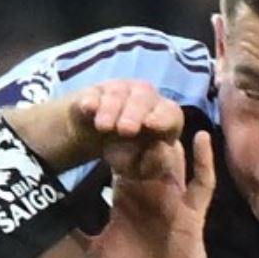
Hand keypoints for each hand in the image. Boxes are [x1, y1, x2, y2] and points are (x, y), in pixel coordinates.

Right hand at [69, 80, 187, 181]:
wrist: (97, 138)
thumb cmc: (130, 153)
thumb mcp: (143, 166)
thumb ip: (154, 163)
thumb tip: (157, 151)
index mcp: (163, 115)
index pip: (169, 113)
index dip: (162, 118)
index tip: (151, 125)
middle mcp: (144, 97)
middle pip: (144, 96)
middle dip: (135, 112)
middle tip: (126, 130)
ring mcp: (118, 91)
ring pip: (117, 94)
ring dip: (111, 110)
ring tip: (104, 127)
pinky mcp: (94, 93)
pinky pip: (93, 94)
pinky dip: (91, 101)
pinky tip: (89, 108)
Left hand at [89, 118, 224, 257]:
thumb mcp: (96, 250)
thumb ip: (77, 230)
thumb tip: (47, 220)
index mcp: (128, 193)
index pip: (118, 155)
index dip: (106, 137)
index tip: (90, 118)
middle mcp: (151, 188)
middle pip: (144, 147)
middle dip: (132, 128)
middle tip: (118, 109)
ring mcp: (174, 197)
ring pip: (171, 156)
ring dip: (162, 136)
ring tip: (150, 114)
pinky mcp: (192, 212)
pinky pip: (202, 183)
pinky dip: (203, 160)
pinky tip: (200, 136)